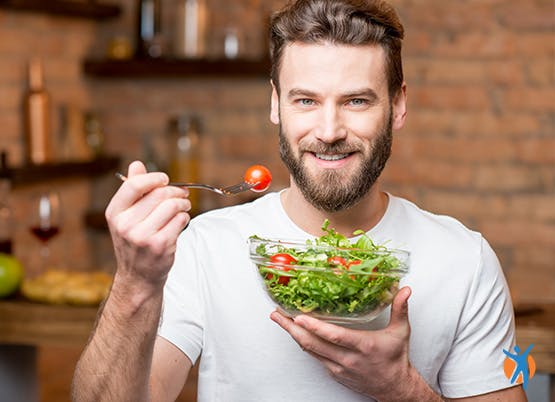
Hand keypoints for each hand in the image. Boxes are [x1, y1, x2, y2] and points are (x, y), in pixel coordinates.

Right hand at [105, 161, 190, 292]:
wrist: (138, 276)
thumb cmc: (135, 241)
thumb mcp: (126, 216)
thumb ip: (132, 190)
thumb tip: (137, 164)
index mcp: (115, 213)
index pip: (134, 185)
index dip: (154, 178)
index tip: (164, 179)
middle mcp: (125, 224)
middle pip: (159, 194)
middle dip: (175, 191)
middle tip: (183, 194)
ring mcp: (142, 236)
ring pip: (172, 206)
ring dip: (183, 203)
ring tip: (184, 206)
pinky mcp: (160, 245)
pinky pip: (180, 220)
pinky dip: (184, 217)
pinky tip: (180, 221)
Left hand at [270, 287, 416, 399]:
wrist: (393, 388)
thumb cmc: (395, 358)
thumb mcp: (401, 332)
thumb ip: (400, 309)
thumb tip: (404, 289)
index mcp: (363, 346)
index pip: (335, 336)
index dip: (316, 327)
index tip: (299, 317)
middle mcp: (347, 358)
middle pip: (313, 344)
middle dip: (292, 328)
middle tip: (277, 314)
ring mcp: (338, 367)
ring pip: (309, 350)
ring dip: (292, 335)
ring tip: (280, 319)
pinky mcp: (333, 372)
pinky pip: (314, 356)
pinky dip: (303, 343)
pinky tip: (295, 332)